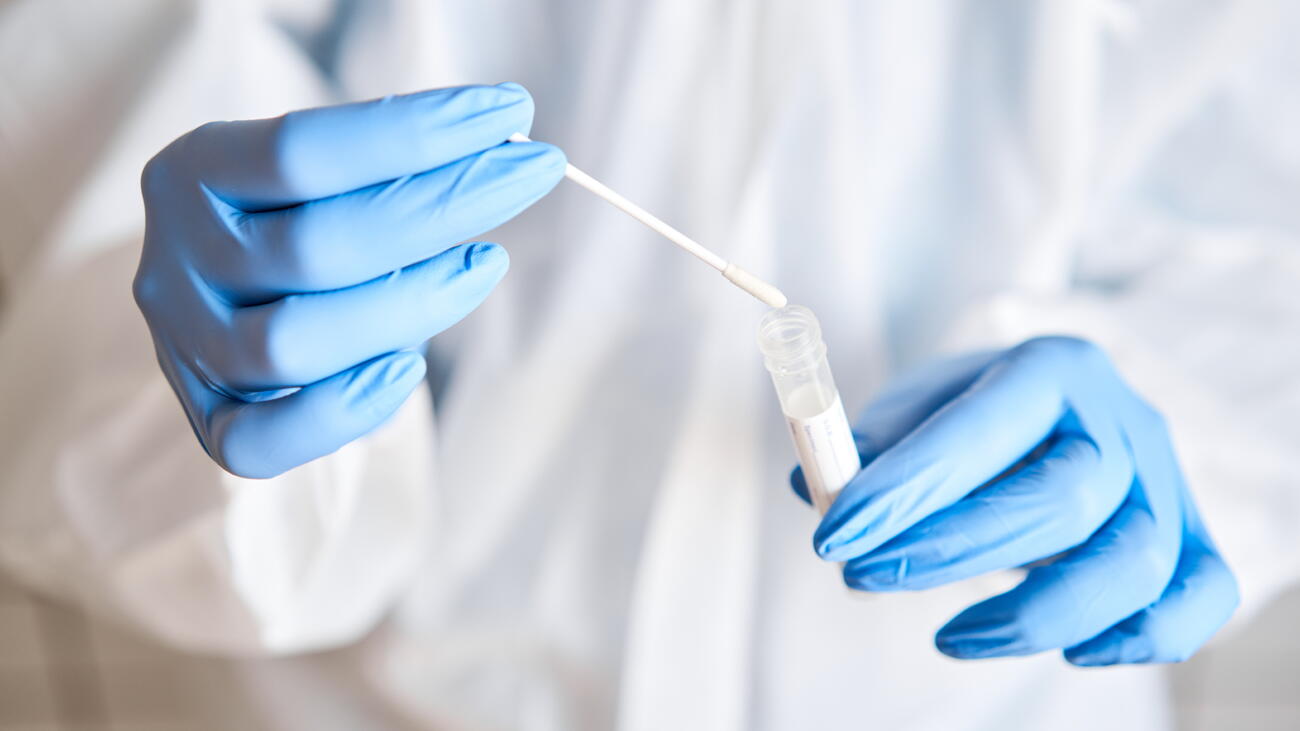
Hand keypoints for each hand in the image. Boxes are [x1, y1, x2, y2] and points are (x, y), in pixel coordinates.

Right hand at [134, 83, 563, 477]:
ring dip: (409, 306)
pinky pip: (255, 443)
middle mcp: (176, 256)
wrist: (235, 292)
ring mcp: (185, 343)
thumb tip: (499, 159)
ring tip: (484, 265)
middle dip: (445, 207)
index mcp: (195, 171)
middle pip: (316, 248)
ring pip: (292, 344)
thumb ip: (388, 172)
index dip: (415, 133)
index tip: (510, 112)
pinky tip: (407, 371)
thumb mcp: (327, 174)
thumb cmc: (305, 215)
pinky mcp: (208, 418)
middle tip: (534, 172)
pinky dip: (337, 414)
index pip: (304, 150)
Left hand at [794, 336, 1237, 664]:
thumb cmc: (975, 419)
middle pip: (1061, 498)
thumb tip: (812, 487)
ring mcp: (1168, 482)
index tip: (834, 535)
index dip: (907, 487)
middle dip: (951, 550)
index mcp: (1051, 368)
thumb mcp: (917, 412)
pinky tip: (1074, 654)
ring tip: (948, 638)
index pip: (984, 427)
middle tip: (862, 576)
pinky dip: (1146, 636)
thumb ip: (867, 449)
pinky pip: (1201, 597)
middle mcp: (1122, 419)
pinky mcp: (1196, 539)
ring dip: (1036, 615)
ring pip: (1134, 561)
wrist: (1064, 415)